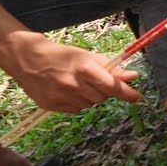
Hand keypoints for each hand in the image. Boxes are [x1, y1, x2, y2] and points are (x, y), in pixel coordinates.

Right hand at [2, 32, 139, 112]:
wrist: (28, 59)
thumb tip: (133, 76)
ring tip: (78, 84)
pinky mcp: (50, 106)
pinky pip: (75, 110)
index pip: (112, 86)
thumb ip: (112, 69)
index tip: (138, 97)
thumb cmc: (63, 55)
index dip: (127, 93)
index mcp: (85, 69)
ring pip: (89, 104)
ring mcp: (60, 96)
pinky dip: (76, 102)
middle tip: (95, 81)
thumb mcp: (88, 57)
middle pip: (102, 97)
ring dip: (90, 97)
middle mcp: (73, 84)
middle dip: (104, 90)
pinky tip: (67, 91)